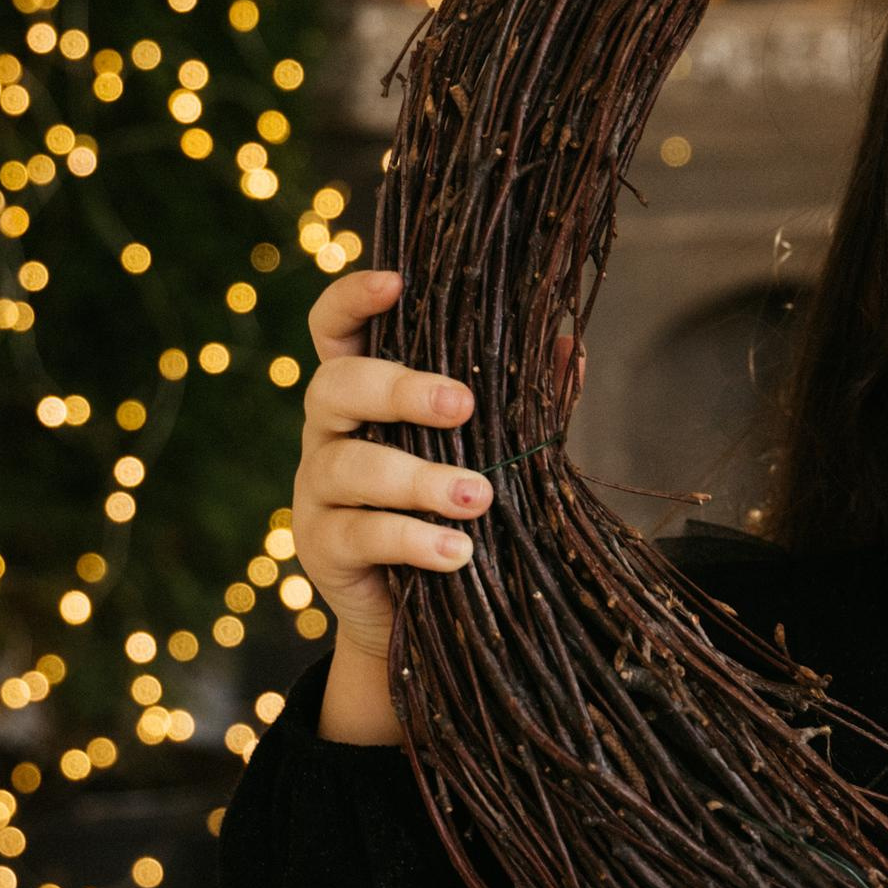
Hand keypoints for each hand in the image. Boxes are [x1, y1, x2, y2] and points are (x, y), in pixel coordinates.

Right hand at [294, 269, 587, 659]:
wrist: (409, 605)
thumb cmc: (448, 504)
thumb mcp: (483, 447)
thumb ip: (520, 398)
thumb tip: (571, 349)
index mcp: (363, 392)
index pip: (334, 329)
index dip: (353, 299)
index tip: (396, 282)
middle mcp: (328, 431)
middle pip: (335, 386)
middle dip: (398, 389)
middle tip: (462, 404)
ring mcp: (316, 489)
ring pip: (349, 466)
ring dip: (418, 479)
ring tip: (478, 497)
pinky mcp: (319, 546)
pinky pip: (360, 536)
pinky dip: (413, 540)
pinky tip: (456, 550)